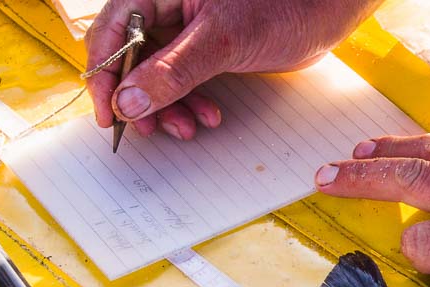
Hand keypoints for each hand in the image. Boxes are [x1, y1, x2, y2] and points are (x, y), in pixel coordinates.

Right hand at [85, 0, 379, 139]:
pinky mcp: (208, 47)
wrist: (325, 10)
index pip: (110, 33)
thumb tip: (130, 101)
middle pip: (131, 57)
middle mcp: (166, 6)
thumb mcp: (222, 40)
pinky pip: (184, 79)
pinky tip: (210, 116)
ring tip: (189, 128)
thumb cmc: (280, 7)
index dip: (105, 76)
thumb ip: (174, 71)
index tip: (110, 115)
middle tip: (151, 131)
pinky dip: (192, 101)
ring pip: (158, 74)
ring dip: (169, 106)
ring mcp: (186, 28)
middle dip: (141, 98)